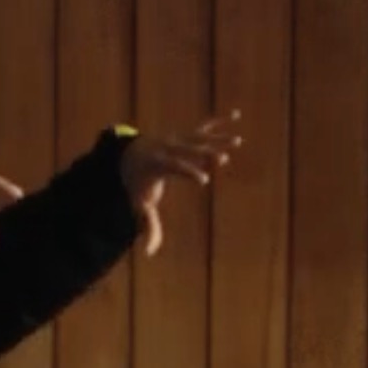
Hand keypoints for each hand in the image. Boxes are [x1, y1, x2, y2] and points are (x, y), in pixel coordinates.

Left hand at [117, 109, 244, 256]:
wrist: (128, 155)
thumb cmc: (137, 183)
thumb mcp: (140, 204)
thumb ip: (148, 226)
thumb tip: (149, 253)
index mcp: (157, 162)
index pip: (175, 166)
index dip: (189, 172)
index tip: (204, 179)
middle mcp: (169, 147)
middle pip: (189, 149)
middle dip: (205, 154)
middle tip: (223, 158)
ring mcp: (178, 139)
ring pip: (200, 138)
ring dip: (218, 140)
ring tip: (238, 140)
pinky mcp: (186, 135)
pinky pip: (204, 127)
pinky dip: (220, 121)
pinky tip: (236, 114)